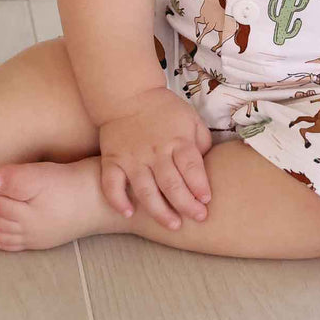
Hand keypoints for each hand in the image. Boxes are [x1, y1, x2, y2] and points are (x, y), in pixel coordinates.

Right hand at [98, 87, 213, 230]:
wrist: (128, 94)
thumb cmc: (164, 109)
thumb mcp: (190, 118)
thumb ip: (201, 141)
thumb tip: (207, 165)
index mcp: (177, 140)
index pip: (191, 167)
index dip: (200, 186)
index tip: (206, 200)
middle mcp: (155, 151)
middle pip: (172, 184)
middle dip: (186, 205)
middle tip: (198, 218)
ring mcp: (132, 158)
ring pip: (146, 191)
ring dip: (160, 211)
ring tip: (173, 225)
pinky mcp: (113, 160)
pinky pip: (112, 185)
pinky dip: (118, 201)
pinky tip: (129, 214)